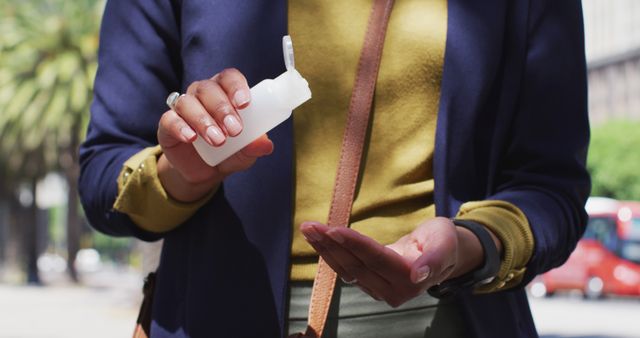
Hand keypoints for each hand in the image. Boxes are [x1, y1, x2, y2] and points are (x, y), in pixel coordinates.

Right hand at [157, 68, 272, 201]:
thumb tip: (266, 144)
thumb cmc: (228, 152)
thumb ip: (254, 146)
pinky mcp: (167, 124)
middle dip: (223, 108)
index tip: (244, 104)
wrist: (203, 172)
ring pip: (188, 102)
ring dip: (204, 120)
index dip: (236, 86)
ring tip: (218, 140)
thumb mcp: (245, 153)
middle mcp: (202, 94)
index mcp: (225, 92)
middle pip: (209, 89)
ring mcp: (183, 108)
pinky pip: (169, 119)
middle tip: (235, 130)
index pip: (229, 77)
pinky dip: (180, 127)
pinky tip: (191, 138)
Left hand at [300, 217, 487, 306]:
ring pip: (347, 269)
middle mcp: (392, 290)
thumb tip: (419, 275)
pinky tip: (318, 241)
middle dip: (331, 244)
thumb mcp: (445, 242)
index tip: (333, 230)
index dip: (354, 244)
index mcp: (410, 279)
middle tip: (310, 226)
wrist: (441, 252)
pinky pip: (346, 269)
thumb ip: (434, 259)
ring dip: (325, 250)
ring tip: (308, 230)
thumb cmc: (443, 242)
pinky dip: (330, 254)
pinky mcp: (370, 285)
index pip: (375, 259)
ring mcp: (379, 290)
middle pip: (356, 265)